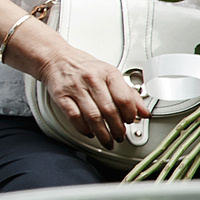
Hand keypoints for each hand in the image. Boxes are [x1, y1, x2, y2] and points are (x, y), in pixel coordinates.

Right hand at [22, 30, 149, 145]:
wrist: (56, 59)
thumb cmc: (85, 68)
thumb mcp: (110, 75)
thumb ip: (128, 93)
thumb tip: (144, 112)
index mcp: (108, 73)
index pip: (124, 98)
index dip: (129, 114)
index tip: (130, 121)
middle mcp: (92, 79)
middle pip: (109, 110)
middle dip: (116, 128)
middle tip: (119, 136)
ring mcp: (75, 88)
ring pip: (92, 116)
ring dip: (102, 133)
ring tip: (107, 140)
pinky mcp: (61, 96)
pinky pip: (74, 116)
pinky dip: (83, 128)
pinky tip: (89, 132)